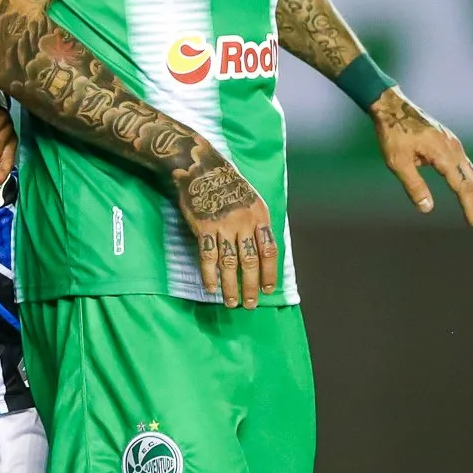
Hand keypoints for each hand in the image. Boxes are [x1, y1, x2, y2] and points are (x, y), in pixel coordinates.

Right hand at [174, 148, 276, 307]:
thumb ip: (257, 223)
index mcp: (260, 216)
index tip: (269, 290)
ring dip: (231, 286)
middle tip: (250, 304)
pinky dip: (210, 274)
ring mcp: (224, 225)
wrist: (201, 168)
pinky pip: (208, 256)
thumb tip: (263, 251)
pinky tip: (211, 288)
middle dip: (251, 285)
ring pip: (230, 263)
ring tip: (231, 302)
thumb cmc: (228, 185)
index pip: (269, 251)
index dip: (270, 273)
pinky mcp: (204, 227)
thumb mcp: (251, 199)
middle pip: (250, 261)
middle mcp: (244, 222)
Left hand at [369, 89, 472, 232]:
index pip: (462, 188)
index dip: (469, 207)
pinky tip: (471, 192)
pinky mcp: (449, 142)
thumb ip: (414, 185)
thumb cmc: (393, 134)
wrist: (392, 106)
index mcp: (443, 155)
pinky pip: (466, 166)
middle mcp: (454, 149)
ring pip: (472, 174)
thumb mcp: (398, 162)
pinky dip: (472, 182)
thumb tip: (427, 209)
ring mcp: (454, 144)